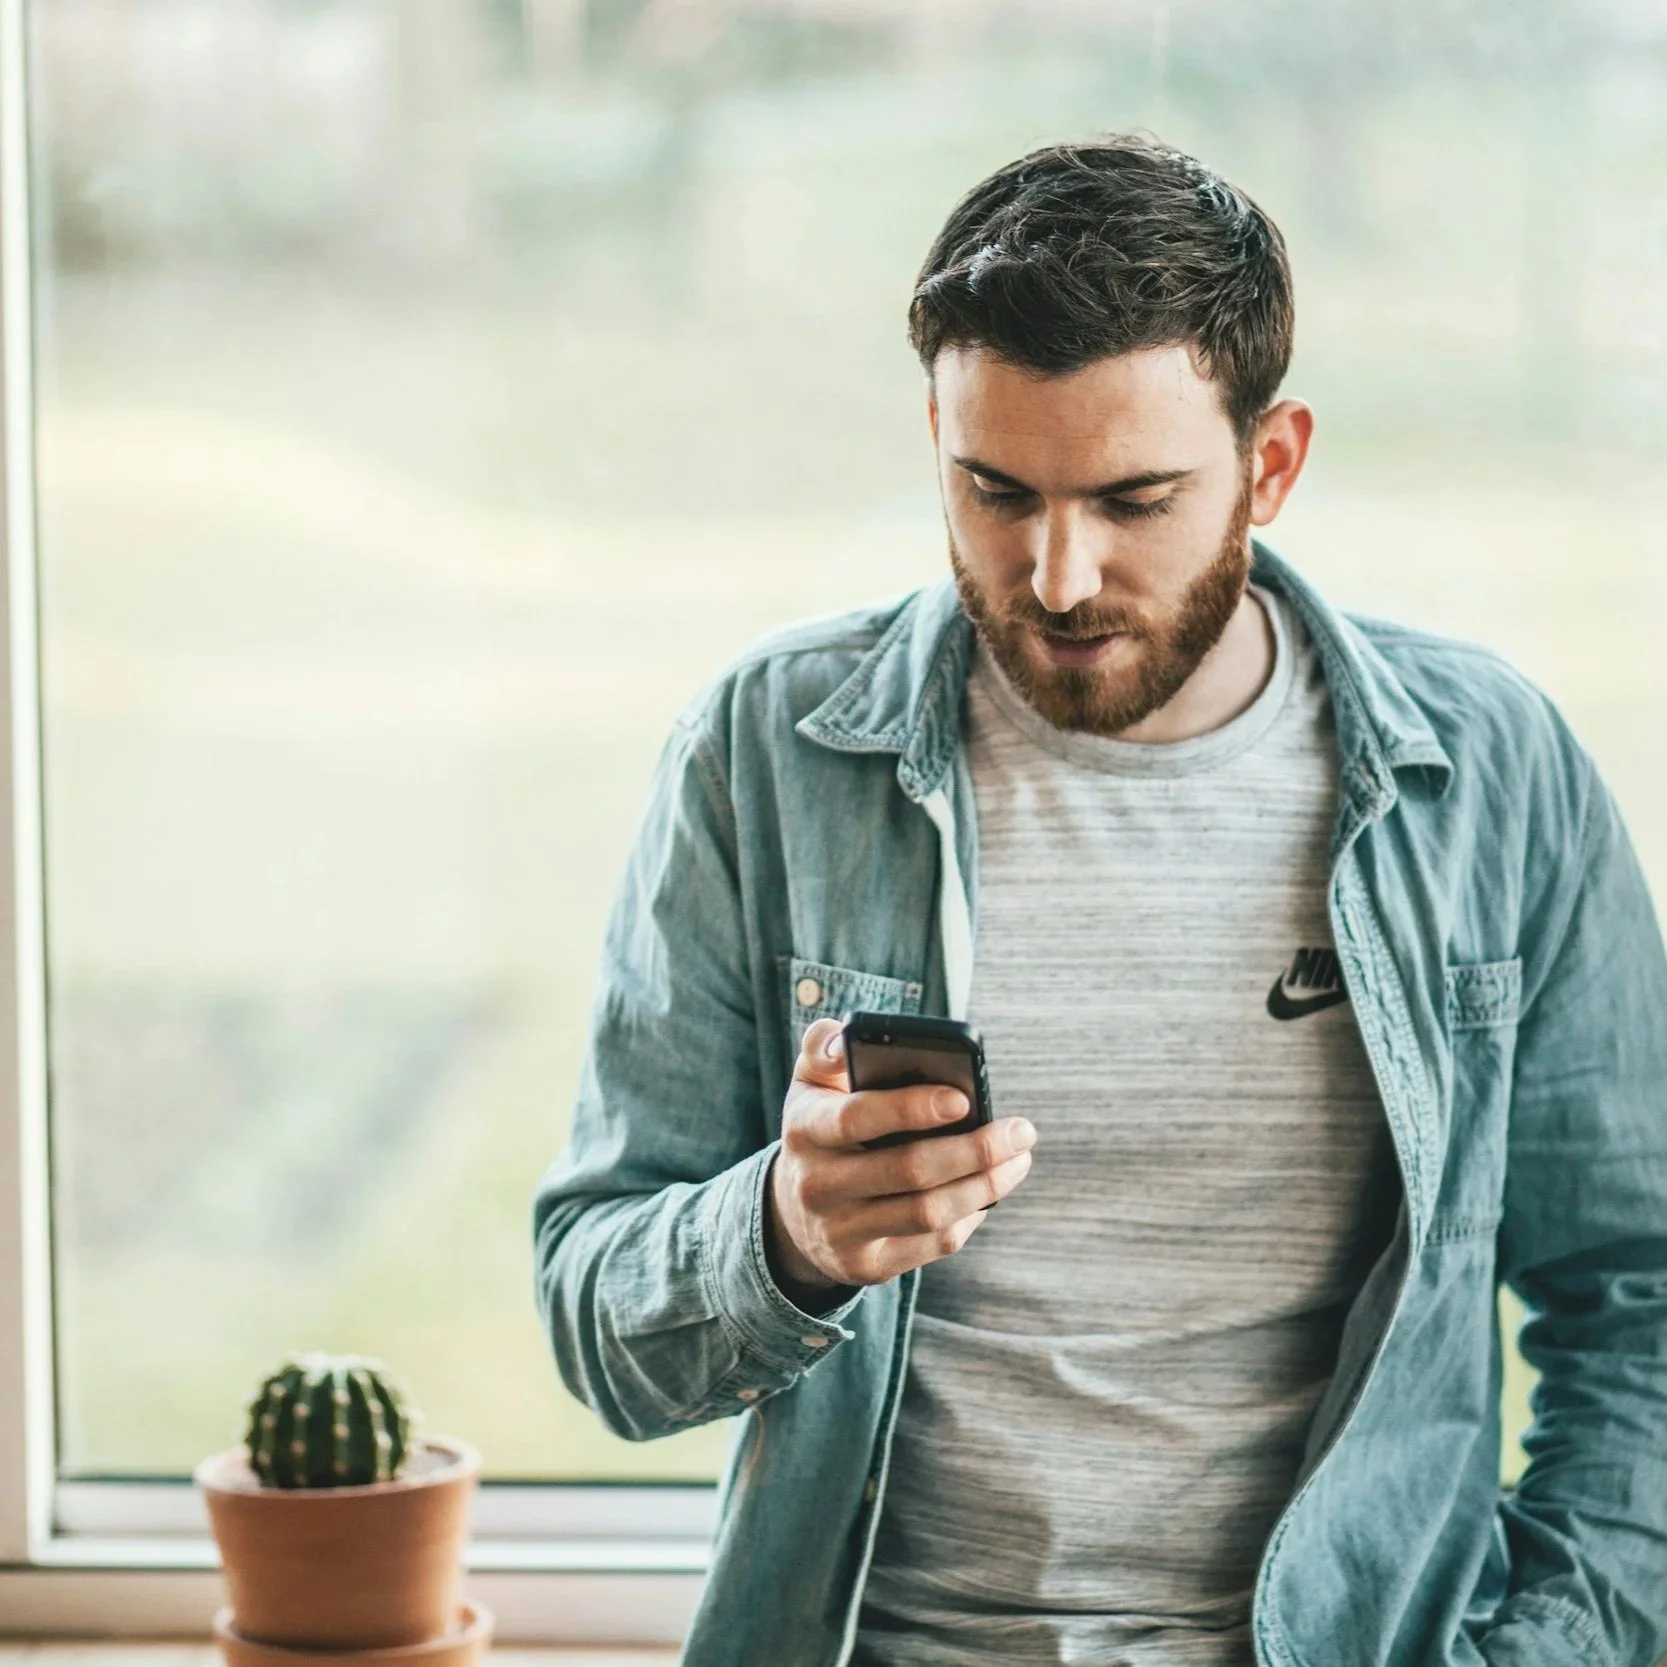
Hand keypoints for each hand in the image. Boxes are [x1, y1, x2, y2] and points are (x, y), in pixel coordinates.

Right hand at [765, 1016, 1036, 1298]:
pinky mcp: (865, 1266)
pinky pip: (932, 1244)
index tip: (964, 1097)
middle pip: (909, 1170)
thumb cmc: (823, 1127)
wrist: (793, 1211)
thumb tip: (848, 1039)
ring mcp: (840, 1232)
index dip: (911, 1108)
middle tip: (1021, 1131)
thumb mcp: (811, 1083)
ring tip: (1018, 1160)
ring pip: (928, 1212)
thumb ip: (826, 1048)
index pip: (857, 1117)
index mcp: (805, 1128)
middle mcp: (817, 1185)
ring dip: (985, 1186)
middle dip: (975, 1150)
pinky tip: (988, 1192)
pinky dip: (969, 1216)